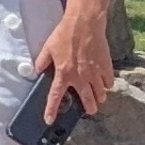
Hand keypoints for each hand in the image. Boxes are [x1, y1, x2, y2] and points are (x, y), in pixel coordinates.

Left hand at [35, 6, 114, 121]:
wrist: (84, 24)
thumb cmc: (64, 35)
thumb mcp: (47, 48)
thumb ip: (41, 61)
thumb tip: (35, 71)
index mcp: (63, 73)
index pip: (55, 96)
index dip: (51, 110)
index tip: (49, 120)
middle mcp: (80, 77)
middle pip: (86, 99)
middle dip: (89, 107)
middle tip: (90, 110)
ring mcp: (95, 73)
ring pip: (100, 92)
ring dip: (100, 97)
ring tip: (100, 99)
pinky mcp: (106, 67)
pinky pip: (109, 81)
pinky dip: (107, 84)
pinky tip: (106, 84)